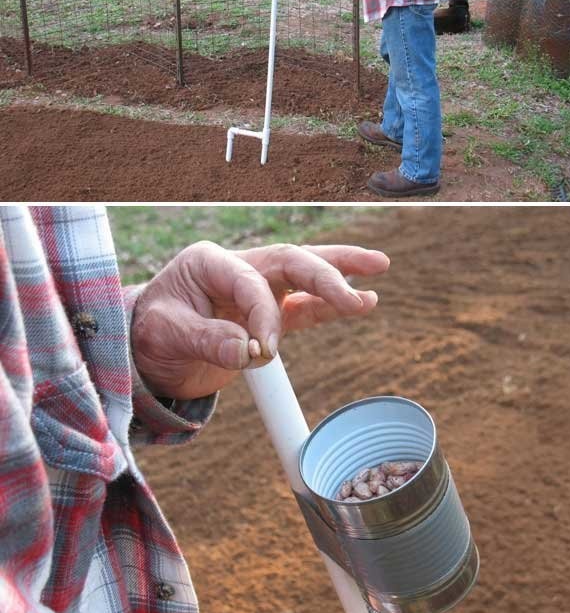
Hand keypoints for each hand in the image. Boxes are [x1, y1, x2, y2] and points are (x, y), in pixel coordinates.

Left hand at [131, 242, 388, 399]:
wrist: (146, 353)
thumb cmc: (150, 335)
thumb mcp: (166, 335)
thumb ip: (206, 339)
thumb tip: (249, 351)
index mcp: (209, 262)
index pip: (250, 280)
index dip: (263, 314)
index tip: (263, 350)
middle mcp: (238, 268)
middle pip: (290, 260)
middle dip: (326, 273)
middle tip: (356, 293)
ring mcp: (256, 289)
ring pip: (305, 273)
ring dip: (341, 272)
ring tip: (379, 267)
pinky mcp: (267, 316)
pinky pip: (305, 307)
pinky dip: (331, 305)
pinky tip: (363, 301)